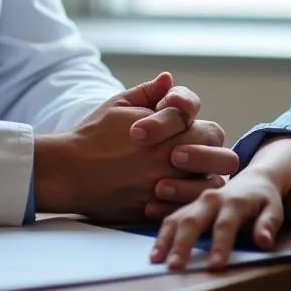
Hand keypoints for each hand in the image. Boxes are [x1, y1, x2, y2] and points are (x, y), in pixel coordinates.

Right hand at [35, 72, 232, 222]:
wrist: (69, 171)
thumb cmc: (94, 135)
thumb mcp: (119, 103)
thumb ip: (148, 91)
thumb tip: (169, 79)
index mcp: (164, 130)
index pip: (202, 122)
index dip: (189, 118)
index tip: (171, 118)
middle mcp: (169, 158)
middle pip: (221, 154)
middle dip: (212, 150)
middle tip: (190, 149)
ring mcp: (165, 186)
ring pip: (213, 185)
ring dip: (205, 177)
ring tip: (185, 172)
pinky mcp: (157, 210)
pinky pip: (190, 208)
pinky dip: (187, 201)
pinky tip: (169, 192)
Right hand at [149, 166, 284, 269]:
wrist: (254, 178)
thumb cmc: (264, 199)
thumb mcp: (273, 209)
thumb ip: (268, 224)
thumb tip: (265, 241)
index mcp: (233, 201)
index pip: (225, 225)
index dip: (220, 245)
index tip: (215, 266)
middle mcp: (211, 199)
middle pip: (193, 221)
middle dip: (183, 244)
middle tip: (174, 266)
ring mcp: (197, 201)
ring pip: (177, 218)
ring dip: (165, 239)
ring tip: (155, 259)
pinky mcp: (189, 206)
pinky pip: (171, 218)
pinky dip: (161, 234)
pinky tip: (154, 250)